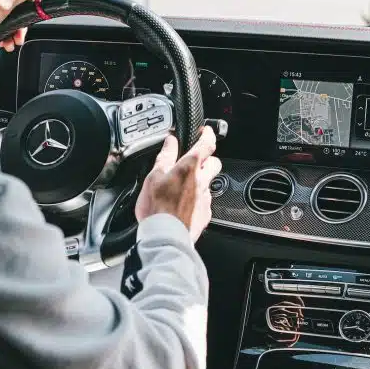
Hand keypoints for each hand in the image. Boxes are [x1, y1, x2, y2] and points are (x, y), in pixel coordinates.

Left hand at [0, 0, 41, 52]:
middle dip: (21, 25)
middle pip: (20, 8)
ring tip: (10, 42)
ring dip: (14, 32)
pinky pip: (3, 23)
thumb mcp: (3, 4)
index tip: (29, 20)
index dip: (31, 7)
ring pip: (12, 18)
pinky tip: (3, 41)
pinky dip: (5, 33)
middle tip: (19, 37)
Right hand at [134, 127, 221, 241]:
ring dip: (201, 181)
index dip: (207, 135)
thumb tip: (171, 141)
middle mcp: (202, 181)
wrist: (166, 237)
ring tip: (184, 186)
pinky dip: (197, 199)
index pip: (206, 144)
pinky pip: (205, 201)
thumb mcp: (154, 176)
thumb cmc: (158, 208)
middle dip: (209, 159)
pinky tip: (185, 204)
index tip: (206, 131)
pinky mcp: (205, 213)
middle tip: (197, 160)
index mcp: (189, 168)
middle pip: (215, 163)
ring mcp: (205, 198)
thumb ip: (165, 156)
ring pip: (209, 183)